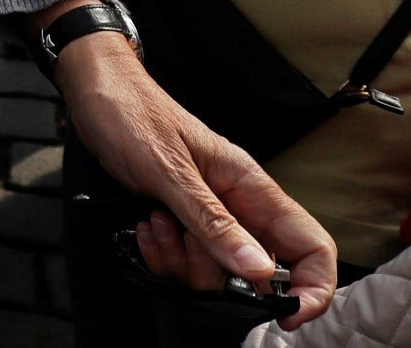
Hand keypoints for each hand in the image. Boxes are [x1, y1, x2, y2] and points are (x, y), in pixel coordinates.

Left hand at [55, 29, 336, 327]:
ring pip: (215, 271)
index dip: (312, 287)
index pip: (312, 245)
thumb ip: (215, 224)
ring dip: (181, 260)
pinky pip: (183, 261)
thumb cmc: (134, 117)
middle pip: (256, 272)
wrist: (98, 95)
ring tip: (158, 221)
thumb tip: (262, 271)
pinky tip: (147, 224)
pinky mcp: (181, 220)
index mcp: (252, 187)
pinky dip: (161, 253)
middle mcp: (238, 204)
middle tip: (185, 241)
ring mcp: (210, 214)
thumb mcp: (172, 174)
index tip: (286, 314)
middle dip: (218, 274)